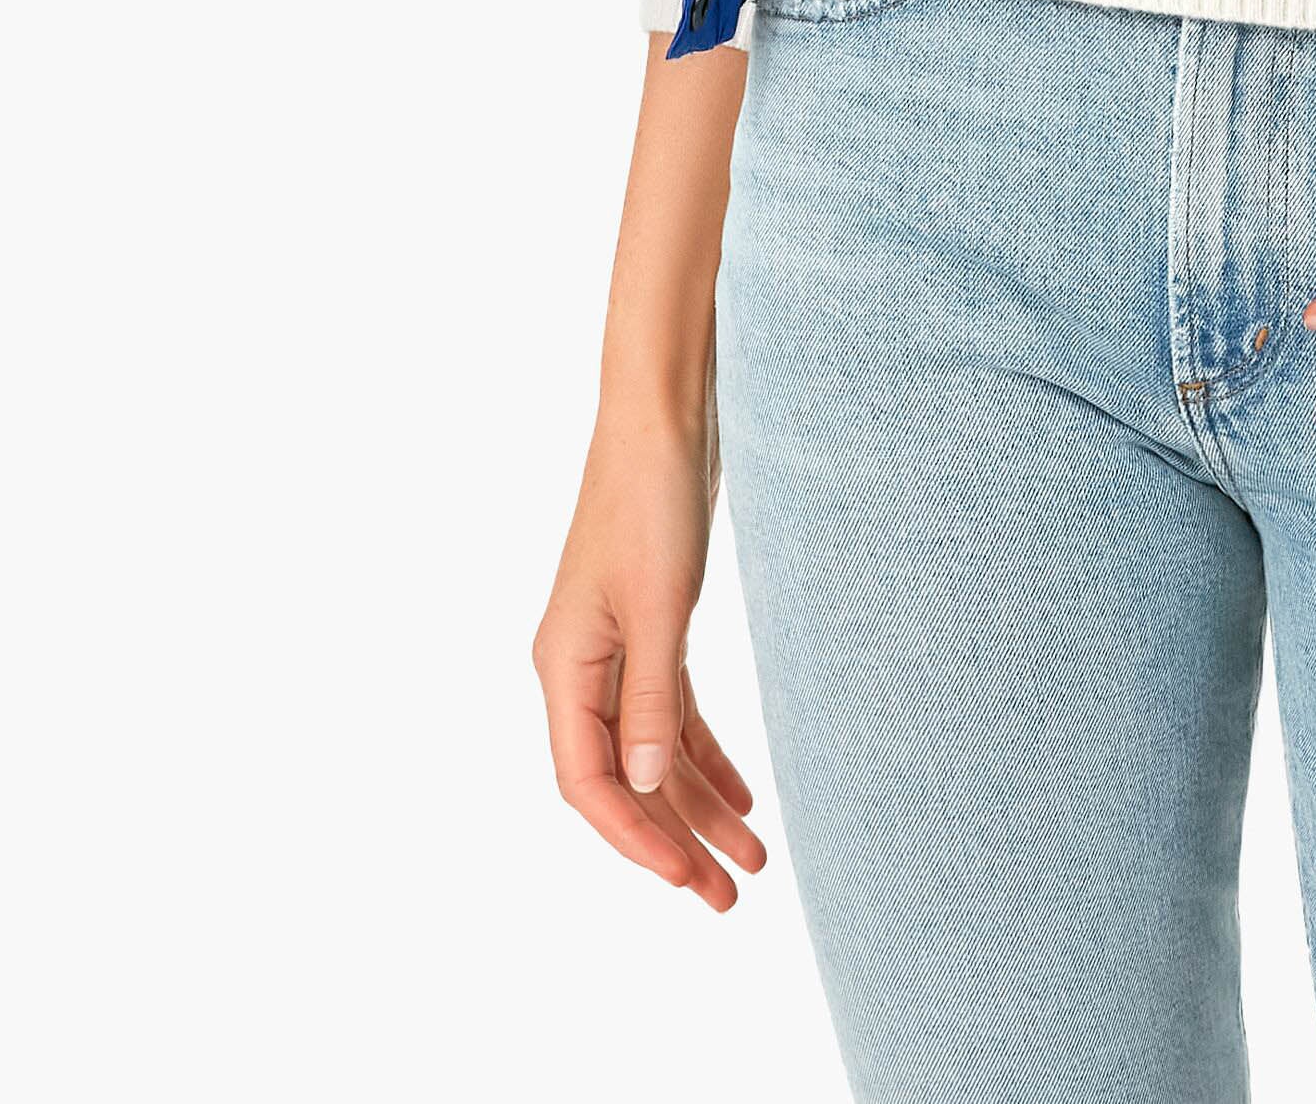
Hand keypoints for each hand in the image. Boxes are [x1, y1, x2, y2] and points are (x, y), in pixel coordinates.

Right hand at [533, 408, 765, 908]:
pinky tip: (742, 793)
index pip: (587, 781)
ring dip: (699, 804)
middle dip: (675, 840)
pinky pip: (671, 715)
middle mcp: (582, 668)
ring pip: (652, 753)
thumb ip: (649, 699)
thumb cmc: (652, 500)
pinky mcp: (652, 630)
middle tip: (728, 897)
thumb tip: (641, 789)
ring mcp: (616, 651)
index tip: (684, 878)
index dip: (634, 836)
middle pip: (624, 780)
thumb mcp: (659, 605)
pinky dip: (704, 755)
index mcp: (564, 666)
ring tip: (751, 860)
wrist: (664, 418)